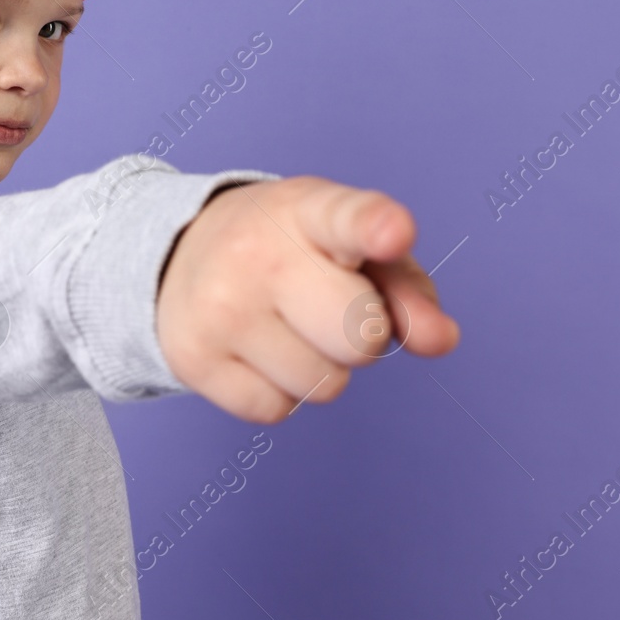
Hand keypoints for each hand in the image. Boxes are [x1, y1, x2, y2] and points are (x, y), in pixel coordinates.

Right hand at [155, 176, 459, 423]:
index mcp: (309, 210)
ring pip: (324, 385)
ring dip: (319, 366)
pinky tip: (254, 350)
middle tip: (326, 305)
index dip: (375, 227)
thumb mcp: (352, 248)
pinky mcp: (193, 359)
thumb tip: (440, 340)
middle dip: (362, 335)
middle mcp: (258, 253)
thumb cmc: (293, 252)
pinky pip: (277, 410)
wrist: (180, 253)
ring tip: (284, 325)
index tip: (394, 232)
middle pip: (360, 336)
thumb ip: (407, 288)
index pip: (347, 218)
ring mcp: (220, 307)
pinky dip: (277, 391)